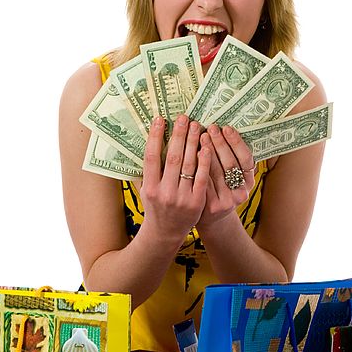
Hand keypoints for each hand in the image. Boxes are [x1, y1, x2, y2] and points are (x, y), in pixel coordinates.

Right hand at [140, 115, 211, 245]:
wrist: (165, 233)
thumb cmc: (155, 206)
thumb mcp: (145, 189)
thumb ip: (148, 169)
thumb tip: (150, 140)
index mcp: (148, 187)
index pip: (151, 157)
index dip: (155, 137)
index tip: (160, 119)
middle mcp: (164, 192)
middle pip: (172, 157)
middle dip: (179, 135)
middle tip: (183, 117)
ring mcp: (181, 198)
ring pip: (188, 165)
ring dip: (193, 143)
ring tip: (196, 126)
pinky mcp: (196, 202)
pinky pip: (202, 178)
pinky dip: (204, 162)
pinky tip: (206, 147)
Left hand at [196, 124, 255, 231]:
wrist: (209, 217)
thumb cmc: (219, 189)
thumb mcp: (231, 177)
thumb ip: (230, 158)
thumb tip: (221, 128)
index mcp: (249, 182)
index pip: (246, 158)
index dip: (236, 142)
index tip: (226, 128)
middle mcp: (241, 193)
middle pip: (230, 164)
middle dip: (220, 143)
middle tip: (210, 128)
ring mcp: (227, 201)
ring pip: (216, 172)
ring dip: (207, 151)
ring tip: (199, 135)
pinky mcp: (211, 207)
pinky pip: (203, 182)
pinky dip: (198, 166)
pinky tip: (192, 153)